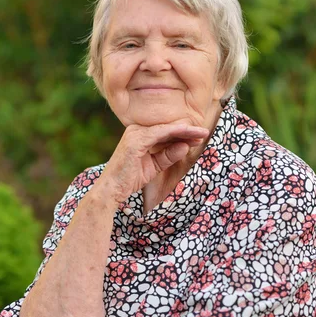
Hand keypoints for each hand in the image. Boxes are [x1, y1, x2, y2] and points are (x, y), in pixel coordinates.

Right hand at [94, 120, 209, 205]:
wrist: (111, 189)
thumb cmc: (129, 178)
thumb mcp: (153, 166)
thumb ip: (168, 156)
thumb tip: (185, 146)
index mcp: (139, 134)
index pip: (164, 131)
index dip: (182, 133)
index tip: (199, 136)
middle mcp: (136, 130)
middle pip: (166, 127)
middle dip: (186, 130)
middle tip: (204, 132)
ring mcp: (135, 133)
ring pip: (166, 128)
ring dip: (184, 131)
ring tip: (201, 134)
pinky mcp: (136, 140)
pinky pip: (160, 133)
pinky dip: (175, 133)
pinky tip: (188, 136)